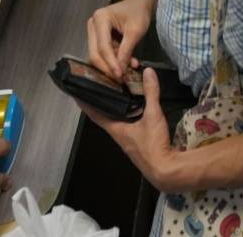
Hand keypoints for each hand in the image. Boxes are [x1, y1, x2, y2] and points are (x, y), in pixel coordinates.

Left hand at [84, 67, 178, 190]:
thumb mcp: (153, 115)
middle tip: (97, 86)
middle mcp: (118, 135)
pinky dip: (125, 114)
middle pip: (104, 116)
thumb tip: (148, 71)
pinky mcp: (137, 143)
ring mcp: (127, 141)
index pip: (95, 114)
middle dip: (100, 102)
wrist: (165, 170)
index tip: (76, 92)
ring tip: (113, 93)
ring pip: (116, 121)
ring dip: (113, 108)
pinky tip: (132, 108)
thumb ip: (151, 93)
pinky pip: (126, 125)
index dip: (85, 104)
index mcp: (116, 129)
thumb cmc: (152, 144)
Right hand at [86, 0, 154, 81]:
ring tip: (128, 71)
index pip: (103, 47)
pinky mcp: (100, 37)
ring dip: (112, 64)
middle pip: (95, 52)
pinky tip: (129, 63)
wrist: (143, 3)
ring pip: (99, 55)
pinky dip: (115, 59)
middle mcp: (93, 24)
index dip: (110, 63)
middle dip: (108, 67)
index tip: (120, 76)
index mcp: (100, 19)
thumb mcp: (135, 32)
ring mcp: (95, 31)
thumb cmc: (139, 12)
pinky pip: (104, 52)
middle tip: (120, 79)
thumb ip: (126, 51)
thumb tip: (120, 71)